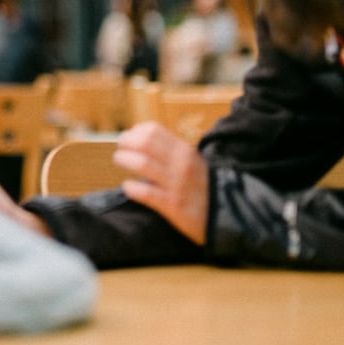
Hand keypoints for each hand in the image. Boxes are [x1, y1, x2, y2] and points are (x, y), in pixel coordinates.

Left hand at [112, 121, 209, 244]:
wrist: (223, 214)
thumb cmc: (199, 185)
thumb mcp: (190, 160)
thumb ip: (168, 149)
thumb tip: (138, 134)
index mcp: (184, 151)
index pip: (154, 131)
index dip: (135, 132)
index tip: (128, 138)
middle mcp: (180, 164)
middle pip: (145, 143)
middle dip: (126, 143)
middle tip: (120, 149)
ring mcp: (176, 185)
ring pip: (142, 164)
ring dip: (125, 160)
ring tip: (119, 160)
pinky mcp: (173, 206)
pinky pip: (146, 193)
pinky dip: (132, 188)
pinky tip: (128, 186)